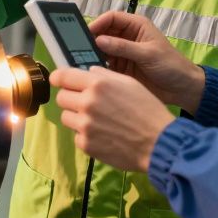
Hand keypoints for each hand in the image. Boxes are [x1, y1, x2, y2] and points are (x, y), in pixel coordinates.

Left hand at [51, 67, 175, 172]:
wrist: (158, 143)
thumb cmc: (148, 110)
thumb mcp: (130, 83)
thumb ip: (105, 75)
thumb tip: (88, 72)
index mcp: (98, 84)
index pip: (63, 76)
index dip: (59, 78)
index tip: (58, 80)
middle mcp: (87, 102)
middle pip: (61, 97)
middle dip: (71, 98)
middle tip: (85, 103)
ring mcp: (84, 125)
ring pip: (66, 117)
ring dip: (76, 117)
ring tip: (96, 121)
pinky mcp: (86, 144)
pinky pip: (76, 136)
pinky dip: (86, 135)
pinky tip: (103, 135)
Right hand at [89, 11, 205, 113]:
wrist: (182, 88)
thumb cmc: (171, 65)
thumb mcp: (148, 54)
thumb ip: (124, 47)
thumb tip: (99, 40)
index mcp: (136, 26)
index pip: (111, 18)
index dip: (98, 23)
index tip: (85, 33)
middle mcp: (127, 37)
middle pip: (103, 34)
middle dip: (91, 40)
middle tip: (76, 49)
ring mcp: (123, 54)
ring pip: (102, 50)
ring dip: (93, 55)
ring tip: (81, 62)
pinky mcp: (122, 69)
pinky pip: (105, 65)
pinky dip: (98, 68)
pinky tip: (90, 73)